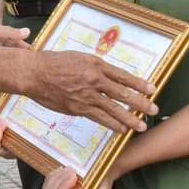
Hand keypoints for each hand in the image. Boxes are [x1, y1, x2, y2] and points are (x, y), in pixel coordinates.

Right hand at [29, 51, 157, 132]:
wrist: (34, 73)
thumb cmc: (53, 63)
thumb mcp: (78, 58)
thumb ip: (94, 68)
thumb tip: (107, 76)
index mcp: (95, 64)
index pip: (123, 76)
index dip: (139, 83)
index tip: (152, 89)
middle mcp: (94, 79)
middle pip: (122, 93)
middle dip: (140, 102)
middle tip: (154, 109)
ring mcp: (87, 95)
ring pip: (113, 108)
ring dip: (130, 118)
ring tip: (142, 125)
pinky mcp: (78, 108)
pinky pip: (99, 118)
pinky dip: (112, 124)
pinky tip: (121, 130)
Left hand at [41, 166, 116, 188]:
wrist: (103, 168)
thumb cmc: (102, 182)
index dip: (63, 188)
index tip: (74, 177)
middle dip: (59, 180)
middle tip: (71, 171)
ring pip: (47, 187)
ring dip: (56, 176)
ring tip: (68, 169)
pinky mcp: (57, 181)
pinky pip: (48, 180)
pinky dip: (54, 173)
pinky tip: (64, 169)